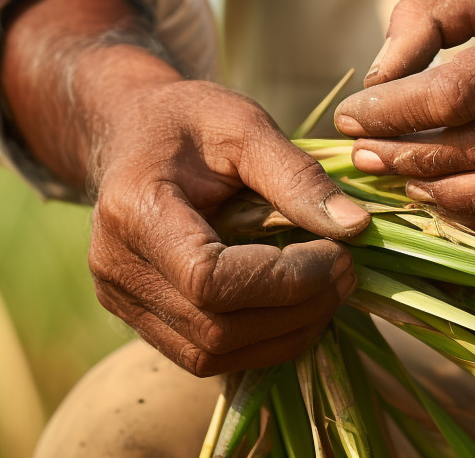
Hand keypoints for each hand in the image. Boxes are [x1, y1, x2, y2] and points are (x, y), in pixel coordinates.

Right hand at [89, 71, 370, 375]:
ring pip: (210, 355)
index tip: (339, 253)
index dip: (284, 281)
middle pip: (214, 329)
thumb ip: (298, 175)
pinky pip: (203, 354)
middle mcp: (117, 268)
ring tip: (328, 291)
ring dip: (283, 334)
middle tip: (348, 273)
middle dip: (295, 310)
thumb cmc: (188, 120)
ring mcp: (122, 301)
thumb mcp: (245, 125)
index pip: (210, 280)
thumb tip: (357, 227)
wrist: (130, 132)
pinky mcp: (138, 319)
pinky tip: (296, 306)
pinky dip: (260, 341)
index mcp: (135, 211)